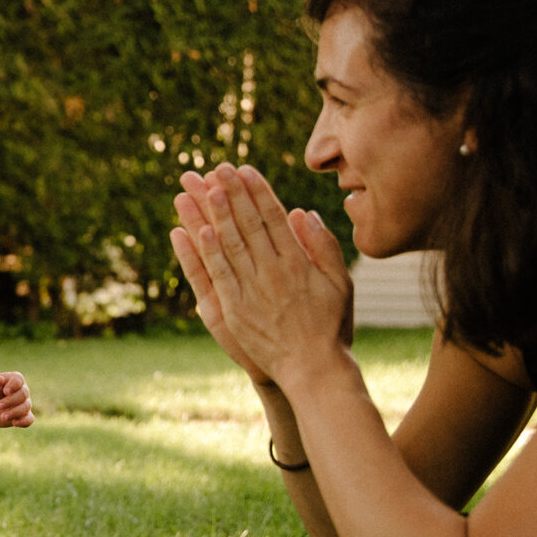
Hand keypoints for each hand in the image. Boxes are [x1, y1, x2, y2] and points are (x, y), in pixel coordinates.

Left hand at [0, 371, 34, 427]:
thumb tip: (0, 379)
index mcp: (13, 379)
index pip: (19, 379)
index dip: (14, 385)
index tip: (5, 391)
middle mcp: (22, 390)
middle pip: (23, 394)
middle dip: (11, 400)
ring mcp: (24, 403)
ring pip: (25, 407)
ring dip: (14, 412)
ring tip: (2, 417)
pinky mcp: (23, 416)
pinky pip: (29, 419)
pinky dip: (23, 421)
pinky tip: (14, 423)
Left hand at [174, 163, 351, 385]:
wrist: (314, 369)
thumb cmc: (330, 326)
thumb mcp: (340, 283)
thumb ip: (324, 246)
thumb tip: (303, 212)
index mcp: (299, 262)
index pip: (274, 217)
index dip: (257, 191)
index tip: (245, 170)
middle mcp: (273, 271)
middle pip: (248, 224)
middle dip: (232, 194)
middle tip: (217, 168)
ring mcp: (252, 290)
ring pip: (229, 244)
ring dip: (214, 214)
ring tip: (202, 188)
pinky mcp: (234, 310)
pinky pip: (218, 275)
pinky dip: (207, 252)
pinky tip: (197, 230)